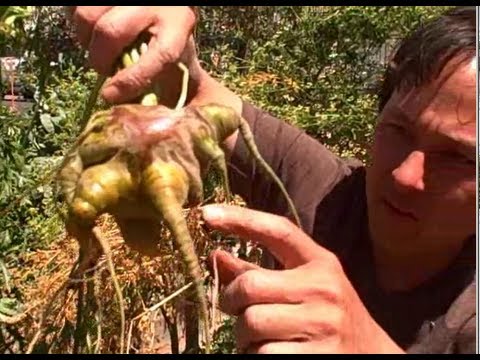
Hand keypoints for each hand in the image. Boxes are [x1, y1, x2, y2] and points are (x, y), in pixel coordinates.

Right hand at [67, 6, 197, 103]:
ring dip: (83, 38)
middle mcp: (156, 2)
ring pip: (87, 16)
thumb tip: (143, 110)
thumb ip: (168, 84)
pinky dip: (74, 19)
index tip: (109, 96)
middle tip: (103, 68)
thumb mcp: (178, 58)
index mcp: (180, 24)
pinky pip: (74, 5)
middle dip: (99, 58)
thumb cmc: (168, 37)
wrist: (164, 5)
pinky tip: (91, 27)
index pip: (161, 55)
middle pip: (111, 31)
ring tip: (95, 44)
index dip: (132, 81)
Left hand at [202, 204, 404, 353]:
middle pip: (249, 286)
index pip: (277, 230)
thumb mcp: (302, 285)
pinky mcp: (316, 358)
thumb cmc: (327, 315)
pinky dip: (256, 356)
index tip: (206, 214)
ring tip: (259, 336)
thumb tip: (215, 255)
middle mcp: (324, 288)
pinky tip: (273, 353)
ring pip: (250, 323)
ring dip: (243, 335)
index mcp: (320, 262)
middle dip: (230, 301)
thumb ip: (259, 270)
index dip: (240, 219)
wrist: (370, 354)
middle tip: (234, 309)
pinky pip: (262, 355)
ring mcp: (322, 324)